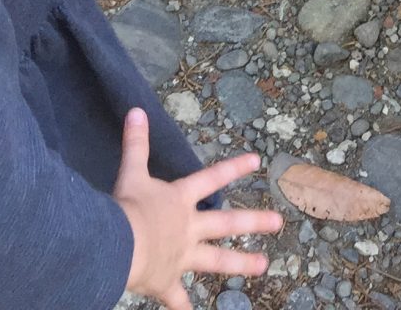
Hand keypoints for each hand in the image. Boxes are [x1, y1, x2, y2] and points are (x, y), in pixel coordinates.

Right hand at [115, 108, 282, 309]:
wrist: (121, 246)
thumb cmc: (128, 207)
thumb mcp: (131, 171)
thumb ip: (136, 143)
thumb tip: (136, 109)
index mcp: (180, 200)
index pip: (212, 178)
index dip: (234, 168)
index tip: (258, 161)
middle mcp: (188, 228)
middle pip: (226, 223)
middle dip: (253, 221)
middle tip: (279, 223)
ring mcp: (182, 257)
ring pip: (217, 261)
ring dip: (240, 263)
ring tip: (264, 266)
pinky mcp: (167, 282)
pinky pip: (178, 300)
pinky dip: (185, 309)